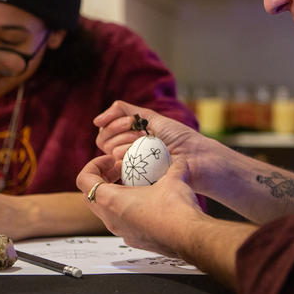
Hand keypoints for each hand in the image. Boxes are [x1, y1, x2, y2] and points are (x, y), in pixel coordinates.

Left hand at [76, 154, 204, 256]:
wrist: (190, 237)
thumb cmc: (175, 210)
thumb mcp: (172, 177)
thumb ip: (172, 165)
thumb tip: (178, 160)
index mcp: (112, 202)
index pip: (84, 180)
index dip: (94, 165)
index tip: (111, 160)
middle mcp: (111, 219)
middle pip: (91, 195)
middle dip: (103, 178)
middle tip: (121, 169)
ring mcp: (121, 232)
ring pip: (105, 210)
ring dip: (114, 193)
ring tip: (135, 182)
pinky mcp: (134, 239)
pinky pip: (120, 220)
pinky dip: (126, 207)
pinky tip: (147, 199)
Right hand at [94, 100, 230, 192]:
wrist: (198, 157)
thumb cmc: (179, 138)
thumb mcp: (150, 118)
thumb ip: (123, 111)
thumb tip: (95, 121)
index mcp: (129, 140)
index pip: (105, 131)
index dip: (115, 123)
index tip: (133, 121)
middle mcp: (127, 154)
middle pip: (103, 140)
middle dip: (120, 131)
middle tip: (141, 132)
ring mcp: (131, 168)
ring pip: (111, 151)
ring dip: (129, 142)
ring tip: (149, 144)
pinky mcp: (136, 182)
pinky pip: (120, 167)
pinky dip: (129, 155)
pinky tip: (144, 156)